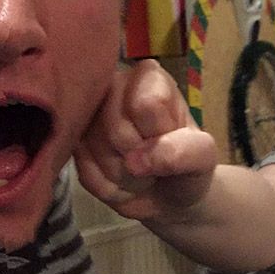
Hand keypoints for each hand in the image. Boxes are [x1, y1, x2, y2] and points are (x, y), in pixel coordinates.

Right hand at [75, 60, 217, 221]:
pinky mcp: (71, 144)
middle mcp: (112, 87)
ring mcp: (86, 115)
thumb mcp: (203, 157)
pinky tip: (121, 180)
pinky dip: (108, 186)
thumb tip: (137, 160)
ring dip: (124, 173)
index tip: (168, 138)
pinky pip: (84, 172)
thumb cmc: (188, 165)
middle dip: (139, 156)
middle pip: (115, 128)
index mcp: (150, 78)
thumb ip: (182, 152)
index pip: (145, 105)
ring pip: (96, 150)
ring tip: (140, 170)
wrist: (169, 196)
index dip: (157, 134)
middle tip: (153, 160)